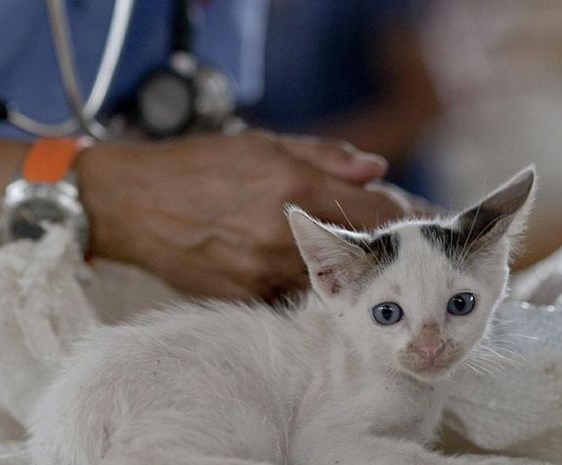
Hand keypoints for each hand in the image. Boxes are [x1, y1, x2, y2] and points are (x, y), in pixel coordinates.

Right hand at [78, 131, 406, 299]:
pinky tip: (305, 275)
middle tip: (401, 245)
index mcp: (294, 189)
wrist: (131, 204)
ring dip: (350, 271)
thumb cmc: (195, 166)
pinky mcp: (244, 296)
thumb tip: (376, 169)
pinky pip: (291, 295)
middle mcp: (283, 235)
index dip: (410, 218)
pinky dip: (306, 284)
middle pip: (361, 251)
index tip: (430, 224)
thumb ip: (326, 158)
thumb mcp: (263, 144)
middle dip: (384, 247)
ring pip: (330, 279)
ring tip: (358, 262)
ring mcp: (263, 271)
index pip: (376, 212)